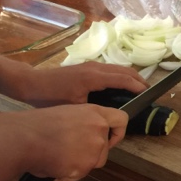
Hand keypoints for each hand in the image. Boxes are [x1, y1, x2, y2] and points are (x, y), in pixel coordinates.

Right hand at [7, 103, 128, 180]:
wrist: (22, 137)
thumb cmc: (37, 125)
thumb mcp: (68, 114)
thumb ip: (86, 124)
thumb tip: (90, 138)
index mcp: (95, 112)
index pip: (122, 120)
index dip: (118, 132)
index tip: (111, 138)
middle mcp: (99, 129)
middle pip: (105, 149)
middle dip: (90, 154)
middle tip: (68, 152)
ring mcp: (93, 148)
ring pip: (92, 164)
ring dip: (78, 166)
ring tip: (56, 158)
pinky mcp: (84, 166)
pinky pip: (77, 177)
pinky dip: (65, 177)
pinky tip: (51, 168)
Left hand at [16, 62, 148, 106]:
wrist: (31, 83)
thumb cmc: (51, 98)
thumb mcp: (74, 107)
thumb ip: (94, 109)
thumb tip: (110, 116)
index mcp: (94, 77)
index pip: (123, 79)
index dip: (138, 86)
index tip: (149, 93)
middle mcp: (96, 67)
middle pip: (125, 70)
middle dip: (139, 79)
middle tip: (149, 92)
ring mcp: (91, 65)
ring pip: (118, 67)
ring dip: (131, 76)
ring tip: (140, 88)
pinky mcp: (87, 66)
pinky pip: (111, 68)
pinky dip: (121, 75)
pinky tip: (122, 85)